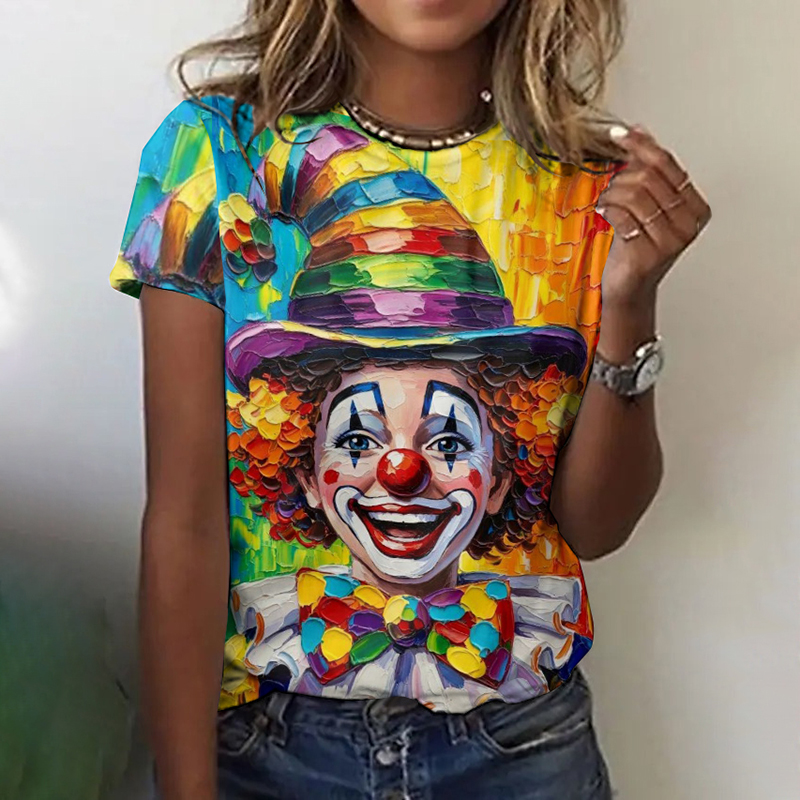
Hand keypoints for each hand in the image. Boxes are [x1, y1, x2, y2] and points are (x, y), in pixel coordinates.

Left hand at [597, 124, 711, 310]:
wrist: (628, 287)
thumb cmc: (636, 246)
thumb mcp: (646, 205)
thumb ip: (647, 171)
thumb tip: (639, 131)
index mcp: (695, 207)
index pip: (667, 164)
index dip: (640, 145)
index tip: (619, 134)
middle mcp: (688, 223)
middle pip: (649, 177)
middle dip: (622, 177)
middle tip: (611, 188)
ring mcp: (670, 240)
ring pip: (634, 193)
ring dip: (612, 193)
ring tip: (607, 203)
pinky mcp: (649, 253)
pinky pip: (622, 215)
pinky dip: (607, 208)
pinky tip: (603, 211)